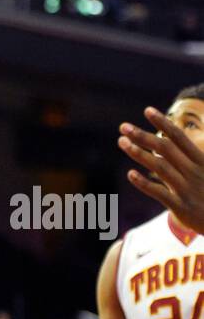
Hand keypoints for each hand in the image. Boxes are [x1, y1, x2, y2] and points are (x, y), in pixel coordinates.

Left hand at [119, 107, 203, 232]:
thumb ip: (190, 157)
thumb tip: (170, 141)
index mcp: (200, 161)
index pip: (179, 137)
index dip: (163, 123)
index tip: (147, 110)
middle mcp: (194, 172)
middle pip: (165, 148)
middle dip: (143, 136)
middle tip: (123, 127)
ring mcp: (188, 189)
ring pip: (160, 167)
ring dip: (139, 153)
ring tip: (122, 142)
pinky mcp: (182, 208)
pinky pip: (160, 193)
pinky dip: (145, 183)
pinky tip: (131, 174)